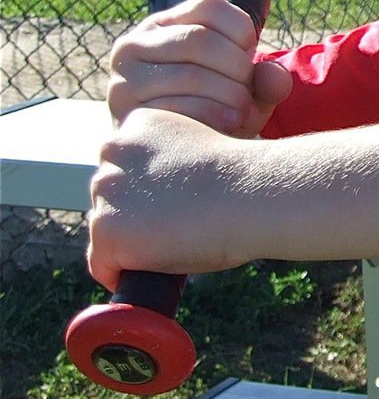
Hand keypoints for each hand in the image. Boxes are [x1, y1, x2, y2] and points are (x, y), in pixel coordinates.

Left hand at [86, 108, 257, 292]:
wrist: (253, 192)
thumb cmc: (243, 178)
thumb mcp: (198, 152)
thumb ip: (168, 165)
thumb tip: (156, 203)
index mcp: (137, 124)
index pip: (125, 170)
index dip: (153, 194)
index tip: (183, 201)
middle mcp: (113, 150)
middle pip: (110, 198)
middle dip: (136, 217)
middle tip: (182, 224)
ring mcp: (106, 190)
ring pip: (106, 231)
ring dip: (134, 244)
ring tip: (176, 242)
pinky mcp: (106, 229)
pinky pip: (104, 266)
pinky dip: (127, 274)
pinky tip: (160, 267)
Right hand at [107, 0, 291, 135]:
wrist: (179, 155)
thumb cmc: (218, 112)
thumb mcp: (248, 91)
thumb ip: (268, 80)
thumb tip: (274, 76)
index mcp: (166, 24)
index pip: (209, 6)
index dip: (242, 32)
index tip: (249, 60)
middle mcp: (135, 43)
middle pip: (200, 39)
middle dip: (237, 69)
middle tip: (247, 93)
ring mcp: (125, 78)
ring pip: (189, 74)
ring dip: (228, 95)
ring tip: (241, 112)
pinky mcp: (126, 112)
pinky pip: (176, 107)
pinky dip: (213, 116)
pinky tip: (228, 125)